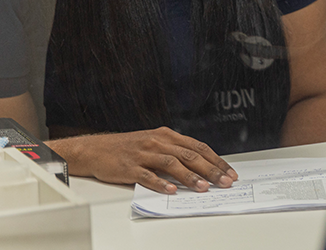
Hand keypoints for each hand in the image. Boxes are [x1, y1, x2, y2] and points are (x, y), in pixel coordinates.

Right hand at [48, 127, 238, 193]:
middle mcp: (158, 142)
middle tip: (225, 182)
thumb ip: (176, 152)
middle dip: (211, 170)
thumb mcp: (155, 143)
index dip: (216, 160)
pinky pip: (147, 175)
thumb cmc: (129, 148)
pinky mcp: (130, 167)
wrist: (96, 149)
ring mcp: (144, 154)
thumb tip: (201, 167)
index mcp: (167, 135)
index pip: (198, 147)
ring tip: (203, 188)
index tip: (229, 172)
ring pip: (172, 164)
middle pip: (190, 156)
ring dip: (190, 177)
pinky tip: (171, 190)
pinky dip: (160, 183)